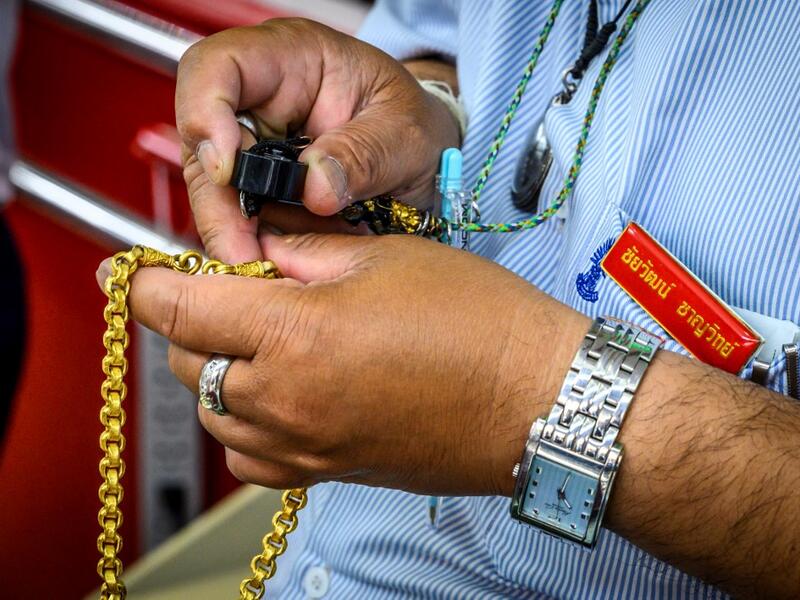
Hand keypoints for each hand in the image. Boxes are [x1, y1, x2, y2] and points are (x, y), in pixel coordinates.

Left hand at [97, 235, 585, 494]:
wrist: (535, 399)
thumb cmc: (477, 321)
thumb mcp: (385, 257)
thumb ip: (303, 253)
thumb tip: (257, 250)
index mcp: (293, 333)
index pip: (179, 309)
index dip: (146, 284)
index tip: (136, 270)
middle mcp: (284, 399)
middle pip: (185, 362)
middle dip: (191, 320)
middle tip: (230, 289)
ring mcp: (302, 444)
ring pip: (212, 411)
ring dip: (215, 370)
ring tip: (258, 339)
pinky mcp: (326, 471)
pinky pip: (250, 454)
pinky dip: (242, 421)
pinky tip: (276, 393)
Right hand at [175, 19, 460, 262]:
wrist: (425, 154)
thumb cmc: (415, 123)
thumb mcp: (406, 133)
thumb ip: (363, 155)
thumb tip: (314, 191)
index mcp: (292, 58)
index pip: (218, 67)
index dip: (205, 113)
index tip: (226, 169)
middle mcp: (262, 99)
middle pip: (204, 141)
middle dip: (216, 200)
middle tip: (241, 250)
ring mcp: (258, 144)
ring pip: (215, 187)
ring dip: (231, 230)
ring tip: (258, 265)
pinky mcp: (264, 186)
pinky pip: (241, 215)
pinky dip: (253, 241)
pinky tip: (272, 263)